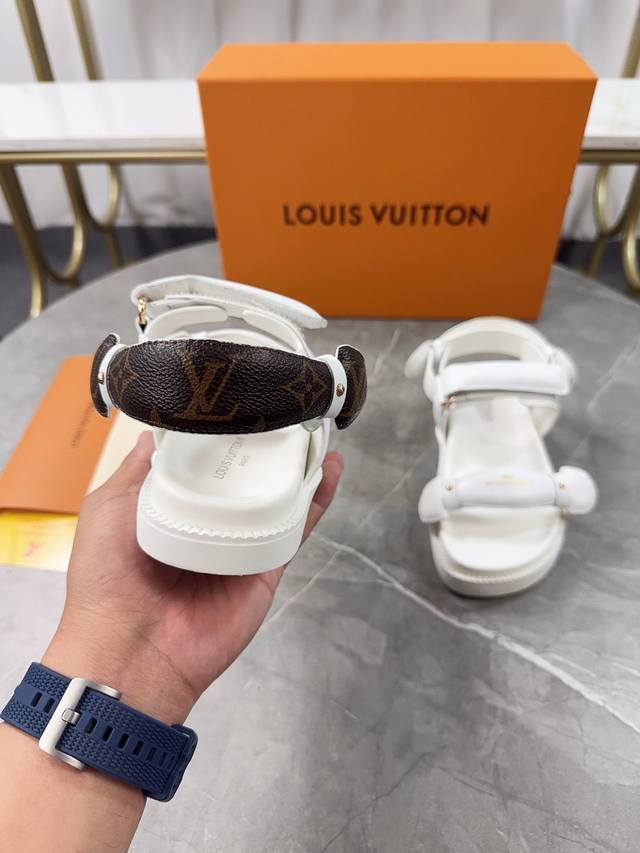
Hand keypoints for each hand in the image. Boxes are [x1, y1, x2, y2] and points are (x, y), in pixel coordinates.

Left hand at [43, 431, 342, 723]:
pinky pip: (295, 530)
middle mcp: (210, 525)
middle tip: (286, 409)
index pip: (204, 465)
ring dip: (299, 467)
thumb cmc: (109, 576)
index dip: (223, 436)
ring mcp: (242, 546)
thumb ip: (136, 472)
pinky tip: (330, 470)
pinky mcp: (267, 567)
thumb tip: (152, 432)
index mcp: (171, 510)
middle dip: (266, 448)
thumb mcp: (109, 508)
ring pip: (277, 500)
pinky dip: (316, 501)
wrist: (131, 651)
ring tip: (316, 431)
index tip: (241, 402)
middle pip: (246, 480)